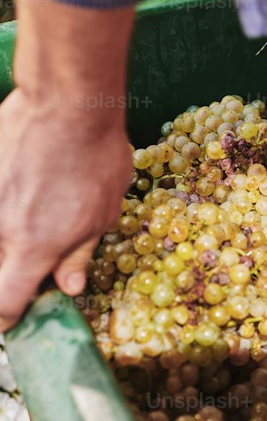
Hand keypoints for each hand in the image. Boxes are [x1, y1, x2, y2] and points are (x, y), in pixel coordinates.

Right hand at [0, 89, 132, 328]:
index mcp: (33, 248)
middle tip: (37, 252)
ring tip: (37, 205)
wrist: (66, 101)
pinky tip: (24, 183)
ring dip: (10, 233)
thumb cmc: (95, 156)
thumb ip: (78, 253)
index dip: (9, 318)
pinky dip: (6, 200)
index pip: (4, 305)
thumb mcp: (102, 213)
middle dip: (11, 269)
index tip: (17, 317)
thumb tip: (69, 287)